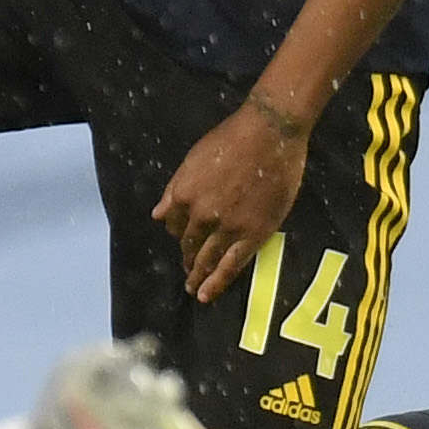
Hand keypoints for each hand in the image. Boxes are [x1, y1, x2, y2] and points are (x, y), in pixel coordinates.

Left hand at [152, 95, 310, 301]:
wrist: (269, 134)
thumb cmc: (231, 139)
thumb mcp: (192, 160)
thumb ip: (174, 189)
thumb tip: (158, 215)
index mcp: (182, 195)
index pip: (174, 224)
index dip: (178, 233)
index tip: (183, 240)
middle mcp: (200, 215)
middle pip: (189, 244)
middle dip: (187, 259)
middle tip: (187, 272)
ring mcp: (226, 227)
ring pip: (207, 259)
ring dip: (198, 276)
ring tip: (194, 289)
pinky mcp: (252, 235)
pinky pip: (231, 265)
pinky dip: (217, 282)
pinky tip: (207, 294)